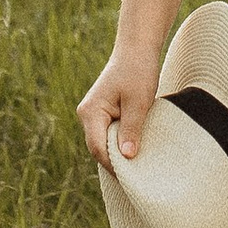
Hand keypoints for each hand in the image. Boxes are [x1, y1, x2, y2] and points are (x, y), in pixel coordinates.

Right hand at [78, 41, 163, 169]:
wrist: (137, 50)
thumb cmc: (138, 72)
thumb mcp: (138, 102)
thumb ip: (131, 128)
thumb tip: (127, 156)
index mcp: (91, 113)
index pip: (98, 148)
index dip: (114, 165)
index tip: (134, 178)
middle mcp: (87, 115)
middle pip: (99, 149)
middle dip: (117, 162)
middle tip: (139, 177)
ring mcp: (94, 115)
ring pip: (105, 144)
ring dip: (120, 153)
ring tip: (140, 166)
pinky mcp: (104, 114)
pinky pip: (110, 135)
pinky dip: (121, 143)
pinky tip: (137, 150)